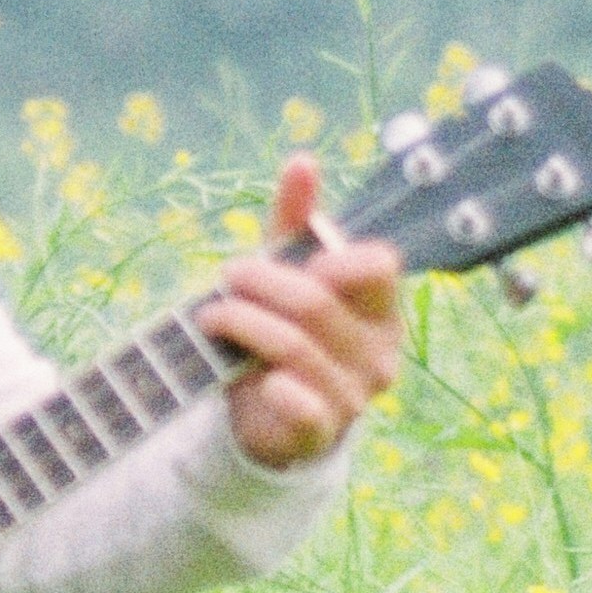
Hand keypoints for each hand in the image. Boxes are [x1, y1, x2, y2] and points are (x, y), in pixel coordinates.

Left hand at [203, 156, 403, 466]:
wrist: (270, 412)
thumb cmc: (286, 329)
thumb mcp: (289, 273)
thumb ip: (296, 220)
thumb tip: (302, 160)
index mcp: (380, 307)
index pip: (379, 266)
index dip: (333, 256)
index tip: (295, 258)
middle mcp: (378, 352)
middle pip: (315, 301)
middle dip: (259, 282)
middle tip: (227, 276)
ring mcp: (354, 396)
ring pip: (295, 347)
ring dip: (242, 324)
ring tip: (211, 315)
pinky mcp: (322, 432)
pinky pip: (304, 407)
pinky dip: (276, 388)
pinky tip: (258, 379)